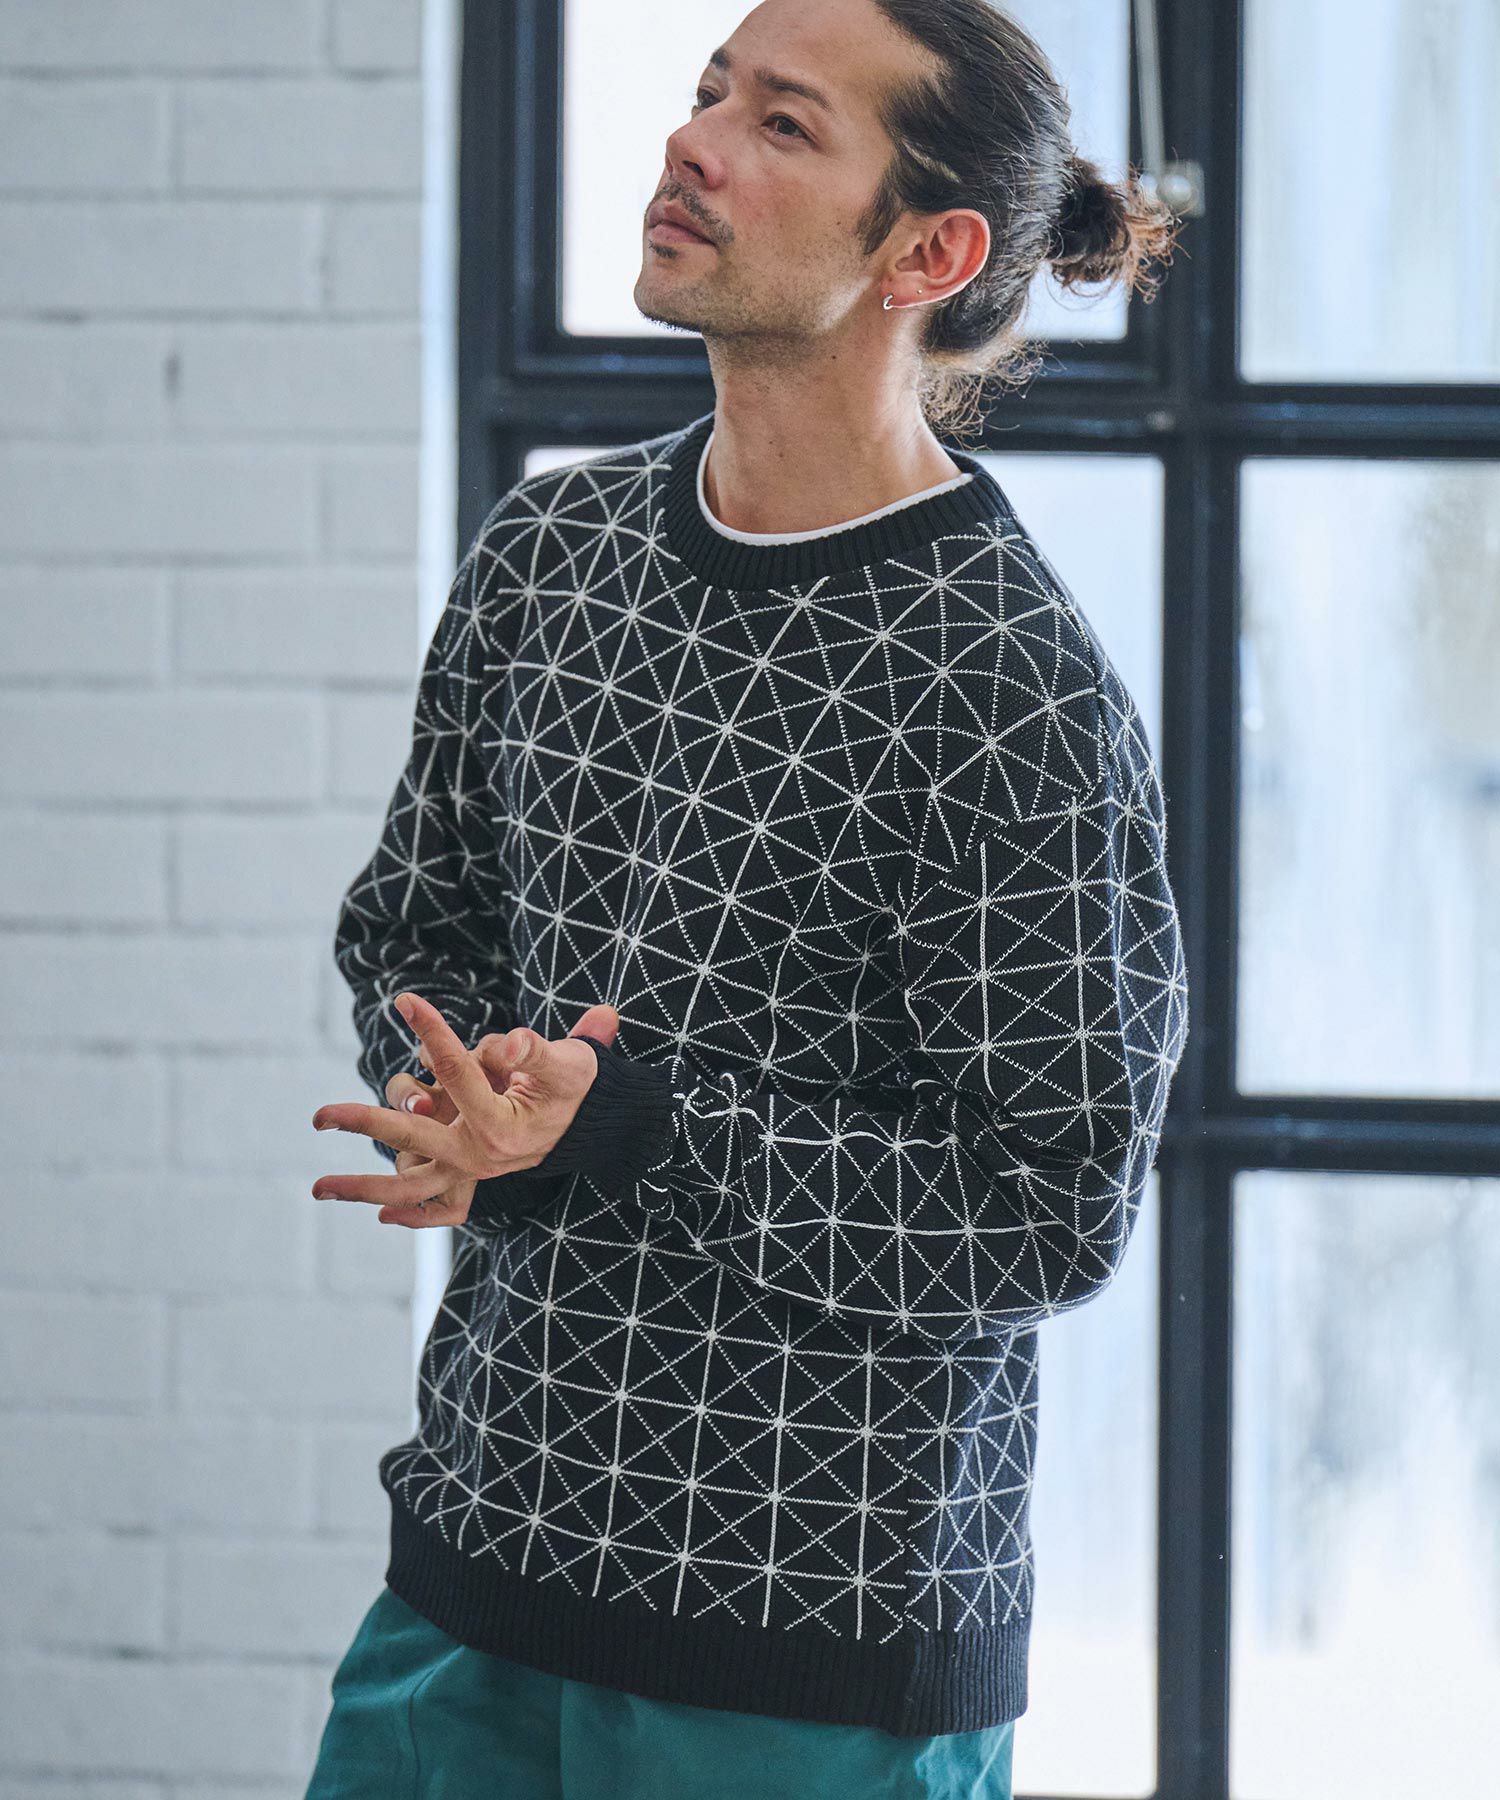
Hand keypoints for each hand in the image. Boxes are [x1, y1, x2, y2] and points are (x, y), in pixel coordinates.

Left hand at [311, 995, 619, 1228]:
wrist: (597, 1126)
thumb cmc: (578, 1085)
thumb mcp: (568, 1062)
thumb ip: (535, 1051)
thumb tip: (505, 1044)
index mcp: (500, 1125)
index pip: (456, 1070)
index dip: (432, 1031)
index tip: (406, 999)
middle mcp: (479, 1154)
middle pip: (410, 1137)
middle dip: (363, 1123)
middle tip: (318, 1116)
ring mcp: (472, 1170)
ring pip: (410, 1186)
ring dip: (364, 1187)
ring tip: (318, 1188)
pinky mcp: (473, 1177)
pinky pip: (440, 1207)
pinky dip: (415, 1215)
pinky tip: (384, 1217)